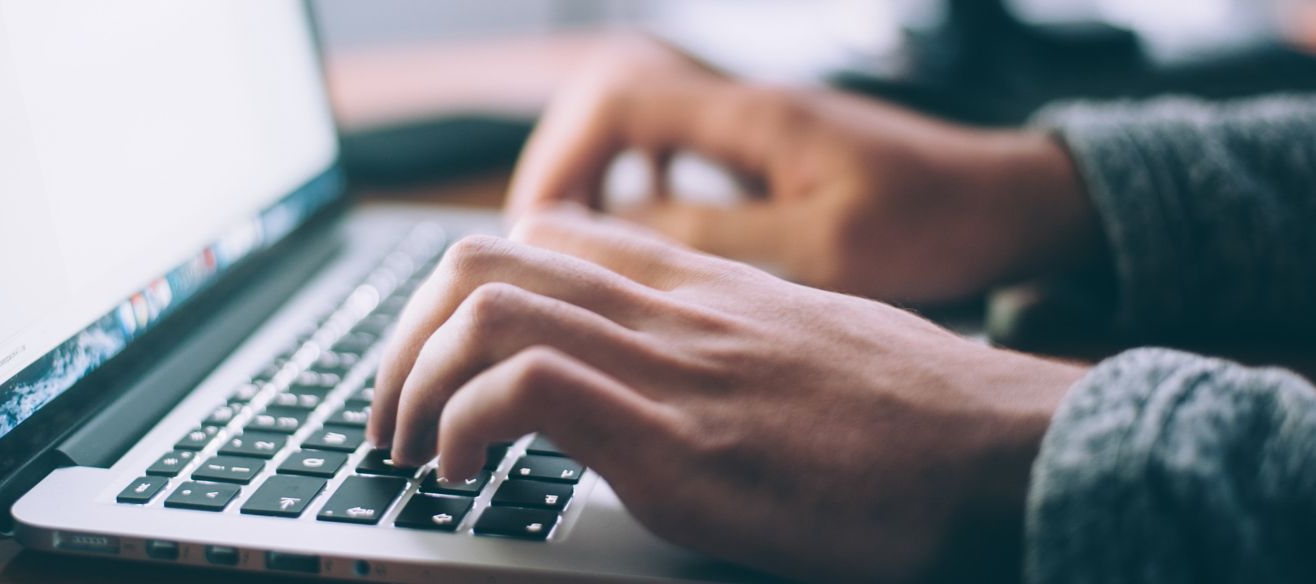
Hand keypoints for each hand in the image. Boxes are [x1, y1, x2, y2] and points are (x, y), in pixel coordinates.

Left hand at [370, 207, 1087, 581]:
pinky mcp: (681, 445)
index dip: (462, 291)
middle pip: (485, 260)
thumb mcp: (806, 343)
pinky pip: (528, 390)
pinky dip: (464, 426)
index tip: (442, 359)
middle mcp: (672, 310)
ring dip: (412, 383)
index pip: (544, 236)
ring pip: (486, 309)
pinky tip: (464, 474)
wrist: (1005, 450)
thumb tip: (671, 373)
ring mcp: (673, 369)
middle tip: (392, 413)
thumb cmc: (918, 413)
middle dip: (405, 338)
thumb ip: (724, 338)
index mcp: (698, 286)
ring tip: (409, 449)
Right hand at [507, 37, 1100, 303]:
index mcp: (753, 117)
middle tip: (541, 242)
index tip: (538, 227)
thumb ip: (718, 236)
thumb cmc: (936, 223)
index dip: (561, 159)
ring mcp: (757, 124)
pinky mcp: (771, 150)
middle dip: (564, 167)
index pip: (618, 101)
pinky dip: (642, 182)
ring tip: (576, 240)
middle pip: (613, 103)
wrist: (1011, 203)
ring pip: (640, 125)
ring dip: (598, 174)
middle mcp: (746, 107)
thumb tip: (620, 233)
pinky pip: (677, 148)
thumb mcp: (824, 248)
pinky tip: (643, 230)